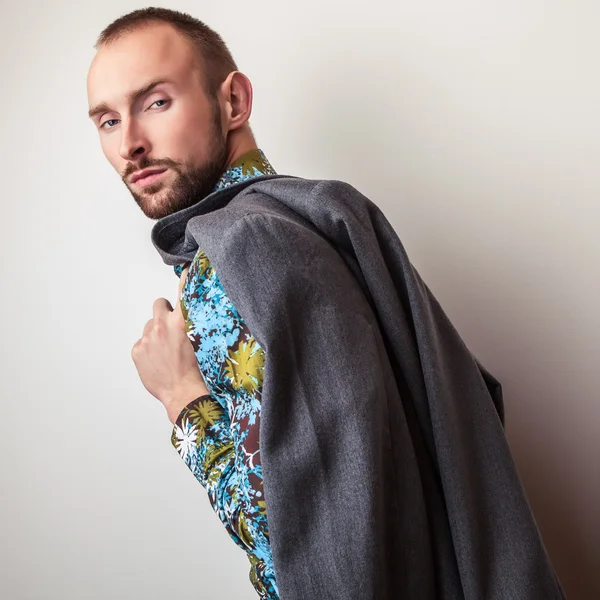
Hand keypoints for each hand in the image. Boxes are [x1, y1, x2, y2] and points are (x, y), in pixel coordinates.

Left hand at [131, 266, 208, 422]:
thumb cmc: (197, 371)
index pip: (184, 292)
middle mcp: (163, 325)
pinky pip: (141, 343)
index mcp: (182, 321)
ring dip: (156, 333)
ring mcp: (148, 338)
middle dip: (164, 312)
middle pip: (159, 304)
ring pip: (150, 326)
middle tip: (172, 327)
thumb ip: (196, 324)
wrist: (183, 393)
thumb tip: (195, 314)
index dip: (186, 279)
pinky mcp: (137, 350)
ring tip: (167, 351)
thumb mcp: (203, 342)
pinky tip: (158, 360)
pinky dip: (148, 349)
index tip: (187, 270)